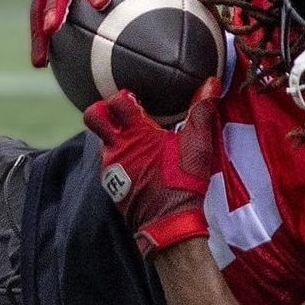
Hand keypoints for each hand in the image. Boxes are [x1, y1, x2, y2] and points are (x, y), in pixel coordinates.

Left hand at [84, 79, 220, 257]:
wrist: (169, 222)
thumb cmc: (182, 181)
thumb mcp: (197, 144)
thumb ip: (202, 111)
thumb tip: (211, 83)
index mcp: (135, 133)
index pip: (116, 101)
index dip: (124, 96)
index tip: (134, 99)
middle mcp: (117, 147)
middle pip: (93, 117)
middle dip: (102, 111)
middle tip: (120, 114)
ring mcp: (111, 166)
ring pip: (100, 141)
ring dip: (112, 137)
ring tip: (132, 139)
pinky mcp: (111, 185)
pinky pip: (107, 164)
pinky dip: (117, 158)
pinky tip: (134, 163)